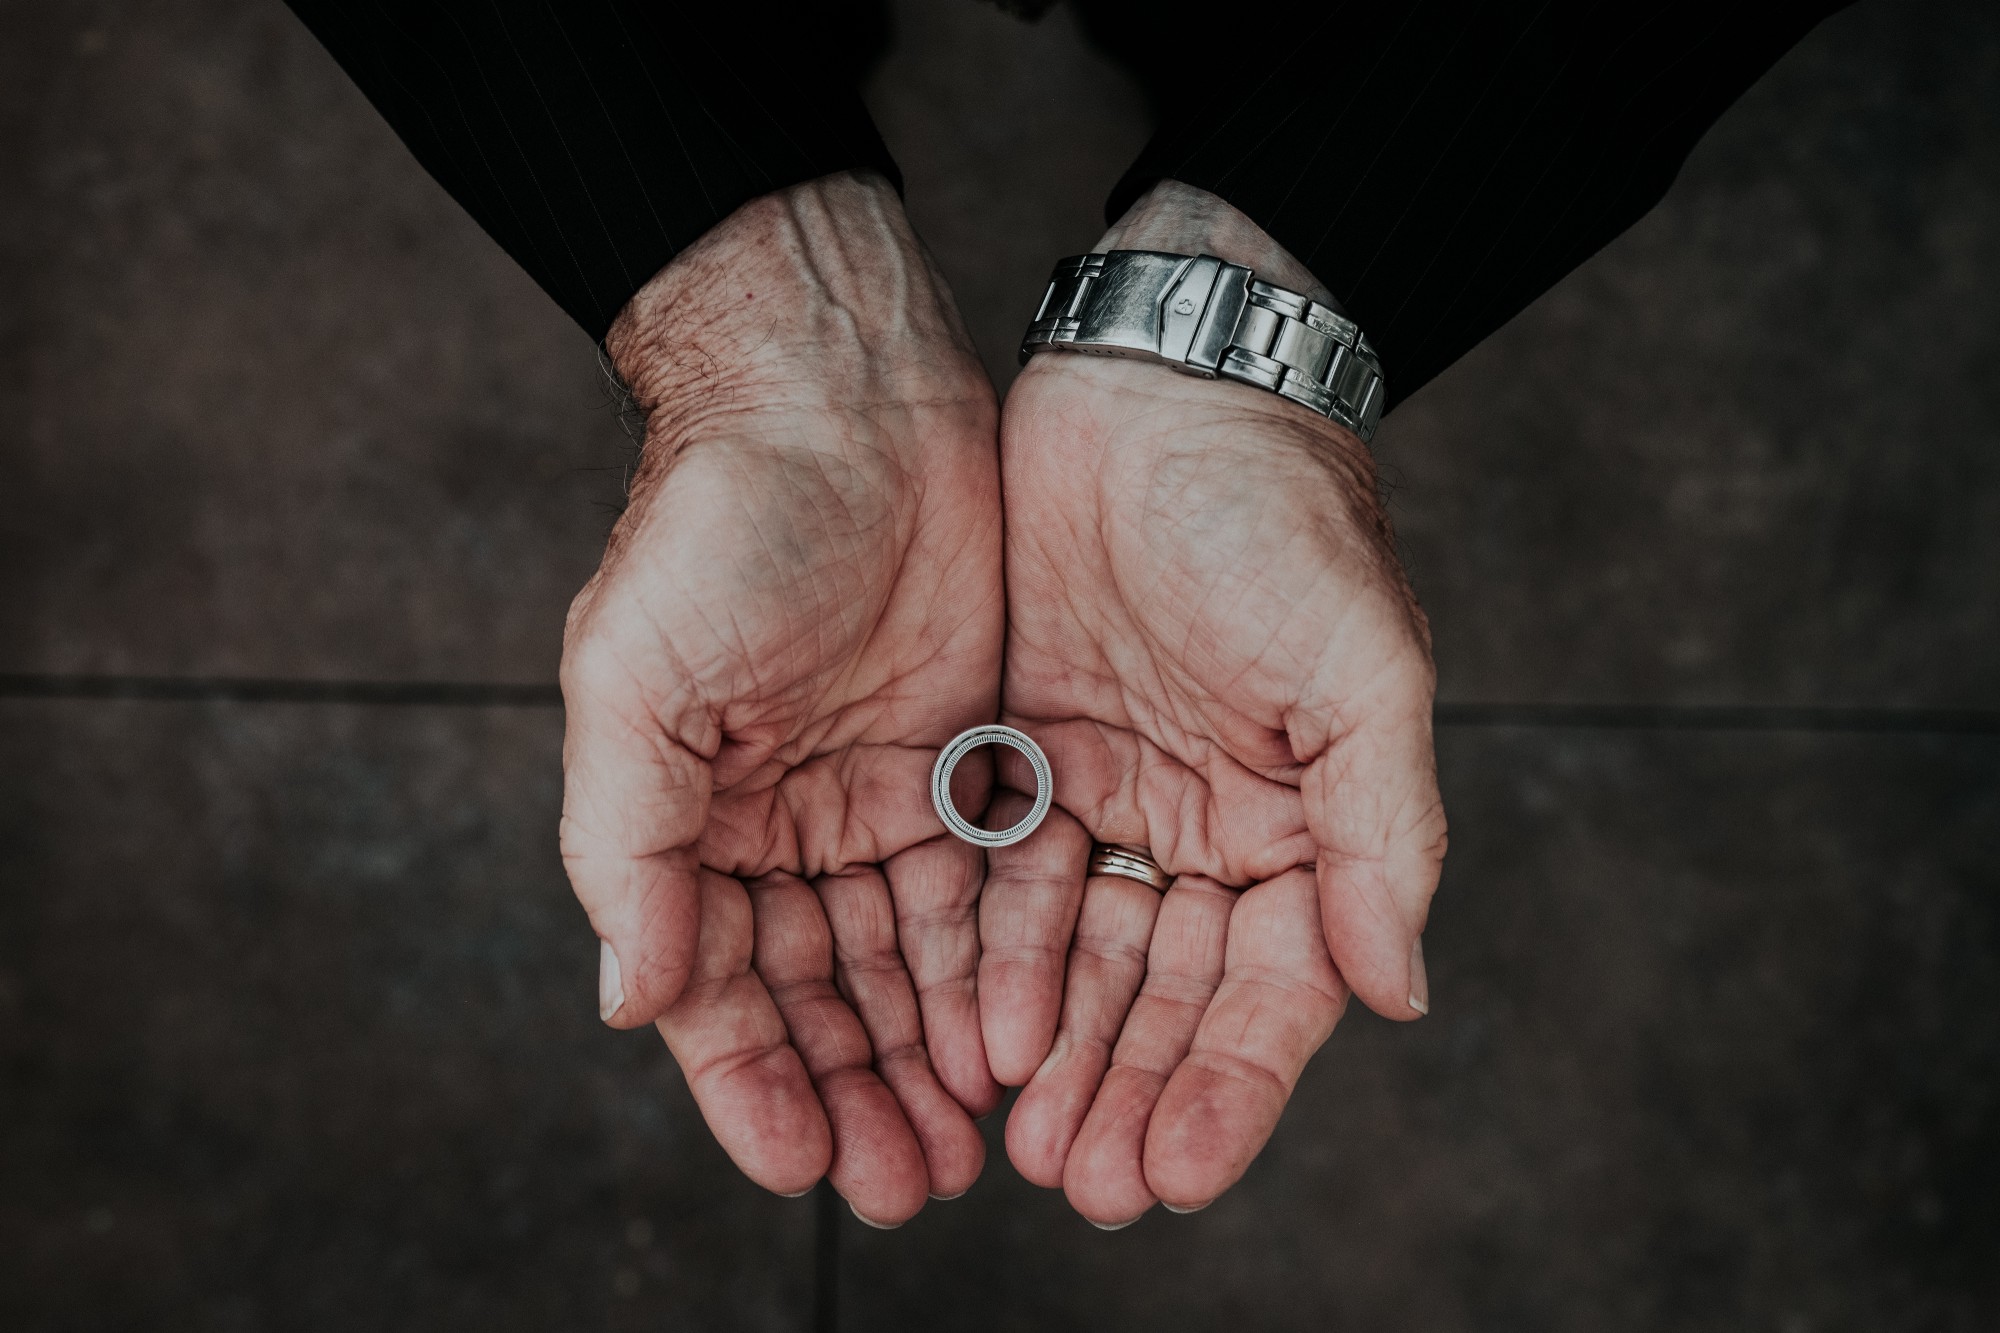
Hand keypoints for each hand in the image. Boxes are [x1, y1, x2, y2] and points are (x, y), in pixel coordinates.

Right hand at [560, 173, 1003, 1224]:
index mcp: (685, 820)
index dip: (753, 1085)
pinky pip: (983, 887)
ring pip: (905, 960)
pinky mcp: (966, 755)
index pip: (716, 987)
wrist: (840, 393)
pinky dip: (994, 967)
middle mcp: (779, 825)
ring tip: (970, 1150)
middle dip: (856, 1093)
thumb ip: (624, 845)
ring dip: (930, 1053)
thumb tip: (631, 1003)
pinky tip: (1018, 1038)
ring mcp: (875, 795)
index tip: (802, 1170)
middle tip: (909, 1188)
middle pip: (818, 995)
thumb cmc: (717, 522)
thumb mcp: (634, 681)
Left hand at [980, 183, 1446, 1224]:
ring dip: (1054, 1045)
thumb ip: (1384, 834)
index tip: (1177, 1174)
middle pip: (1168, 993)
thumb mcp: (1362, 670)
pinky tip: (967, 1029)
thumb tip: (1402, 995)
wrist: (1160, 385)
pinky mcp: (1024, 749)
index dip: (1226, 1085)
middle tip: (1083, 1183)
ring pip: (1081, 953)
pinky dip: (989, 953)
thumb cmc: (1283, 517)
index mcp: (1303, 824)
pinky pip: (1001, 875)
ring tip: (1019, 1138)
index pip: (1271, 990)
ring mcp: (1113, 794)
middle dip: (1128, 1088)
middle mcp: (1209, 827)